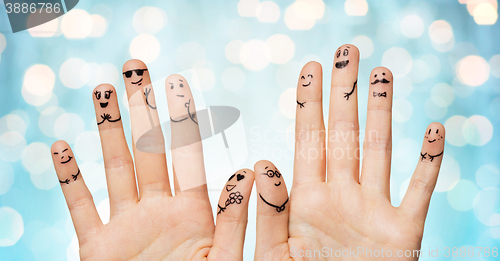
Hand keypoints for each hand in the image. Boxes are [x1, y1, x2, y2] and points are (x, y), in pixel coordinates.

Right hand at [51, 59, 253, 260]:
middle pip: (148, 149)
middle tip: (136, 67)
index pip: (187, 154)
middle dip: (141, 108)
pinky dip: (69, 180)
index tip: (177, 82)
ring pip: (114, 168)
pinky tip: (60, 148)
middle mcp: (158, 211)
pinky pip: (79, 208)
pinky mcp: (97, 249)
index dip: (181, 118)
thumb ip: (238, 220)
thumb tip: (252, 172)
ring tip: (102, 90)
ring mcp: (127, 227)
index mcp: (193, 213)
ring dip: (107, 130)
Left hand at [253, 45, 445, 259]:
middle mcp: (341, 195)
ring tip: (383, 74)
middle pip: (344, 133)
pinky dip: (429, 162)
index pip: (307, 139)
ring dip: (383, 112)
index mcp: (307, 199)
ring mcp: (373, 209)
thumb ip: (269, 213)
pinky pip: (421, 190)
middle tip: (347, 50)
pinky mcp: (404, 231)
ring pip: (380, 150)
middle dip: (345, 92)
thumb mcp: (277, 255)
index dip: (308, 102)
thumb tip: (262, 165)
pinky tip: (434, 130)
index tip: (309, 67)